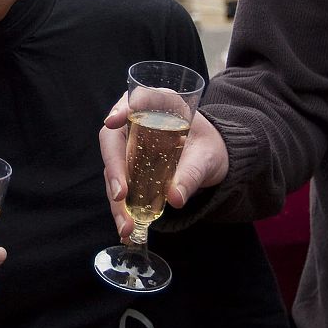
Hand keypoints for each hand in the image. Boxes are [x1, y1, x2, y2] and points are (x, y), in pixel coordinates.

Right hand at [100, 97, 230, 240]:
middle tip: (120, 196)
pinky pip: (120, 185)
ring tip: (125, 226)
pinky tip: (126, 227)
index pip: (134, 101)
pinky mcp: (129, 168)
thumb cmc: (211, 148)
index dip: (120, 110)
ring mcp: (130, 146)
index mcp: (159, 105)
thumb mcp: (208, 159)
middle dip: (114, 170)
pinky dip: (122, 207)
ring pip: (113, 169)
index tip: (113, 123)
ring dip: (115, 198)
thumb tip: (175, 198)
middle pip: (113, 141)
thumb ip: (192, 174)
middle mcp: (137, 123)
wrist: (213, 160)